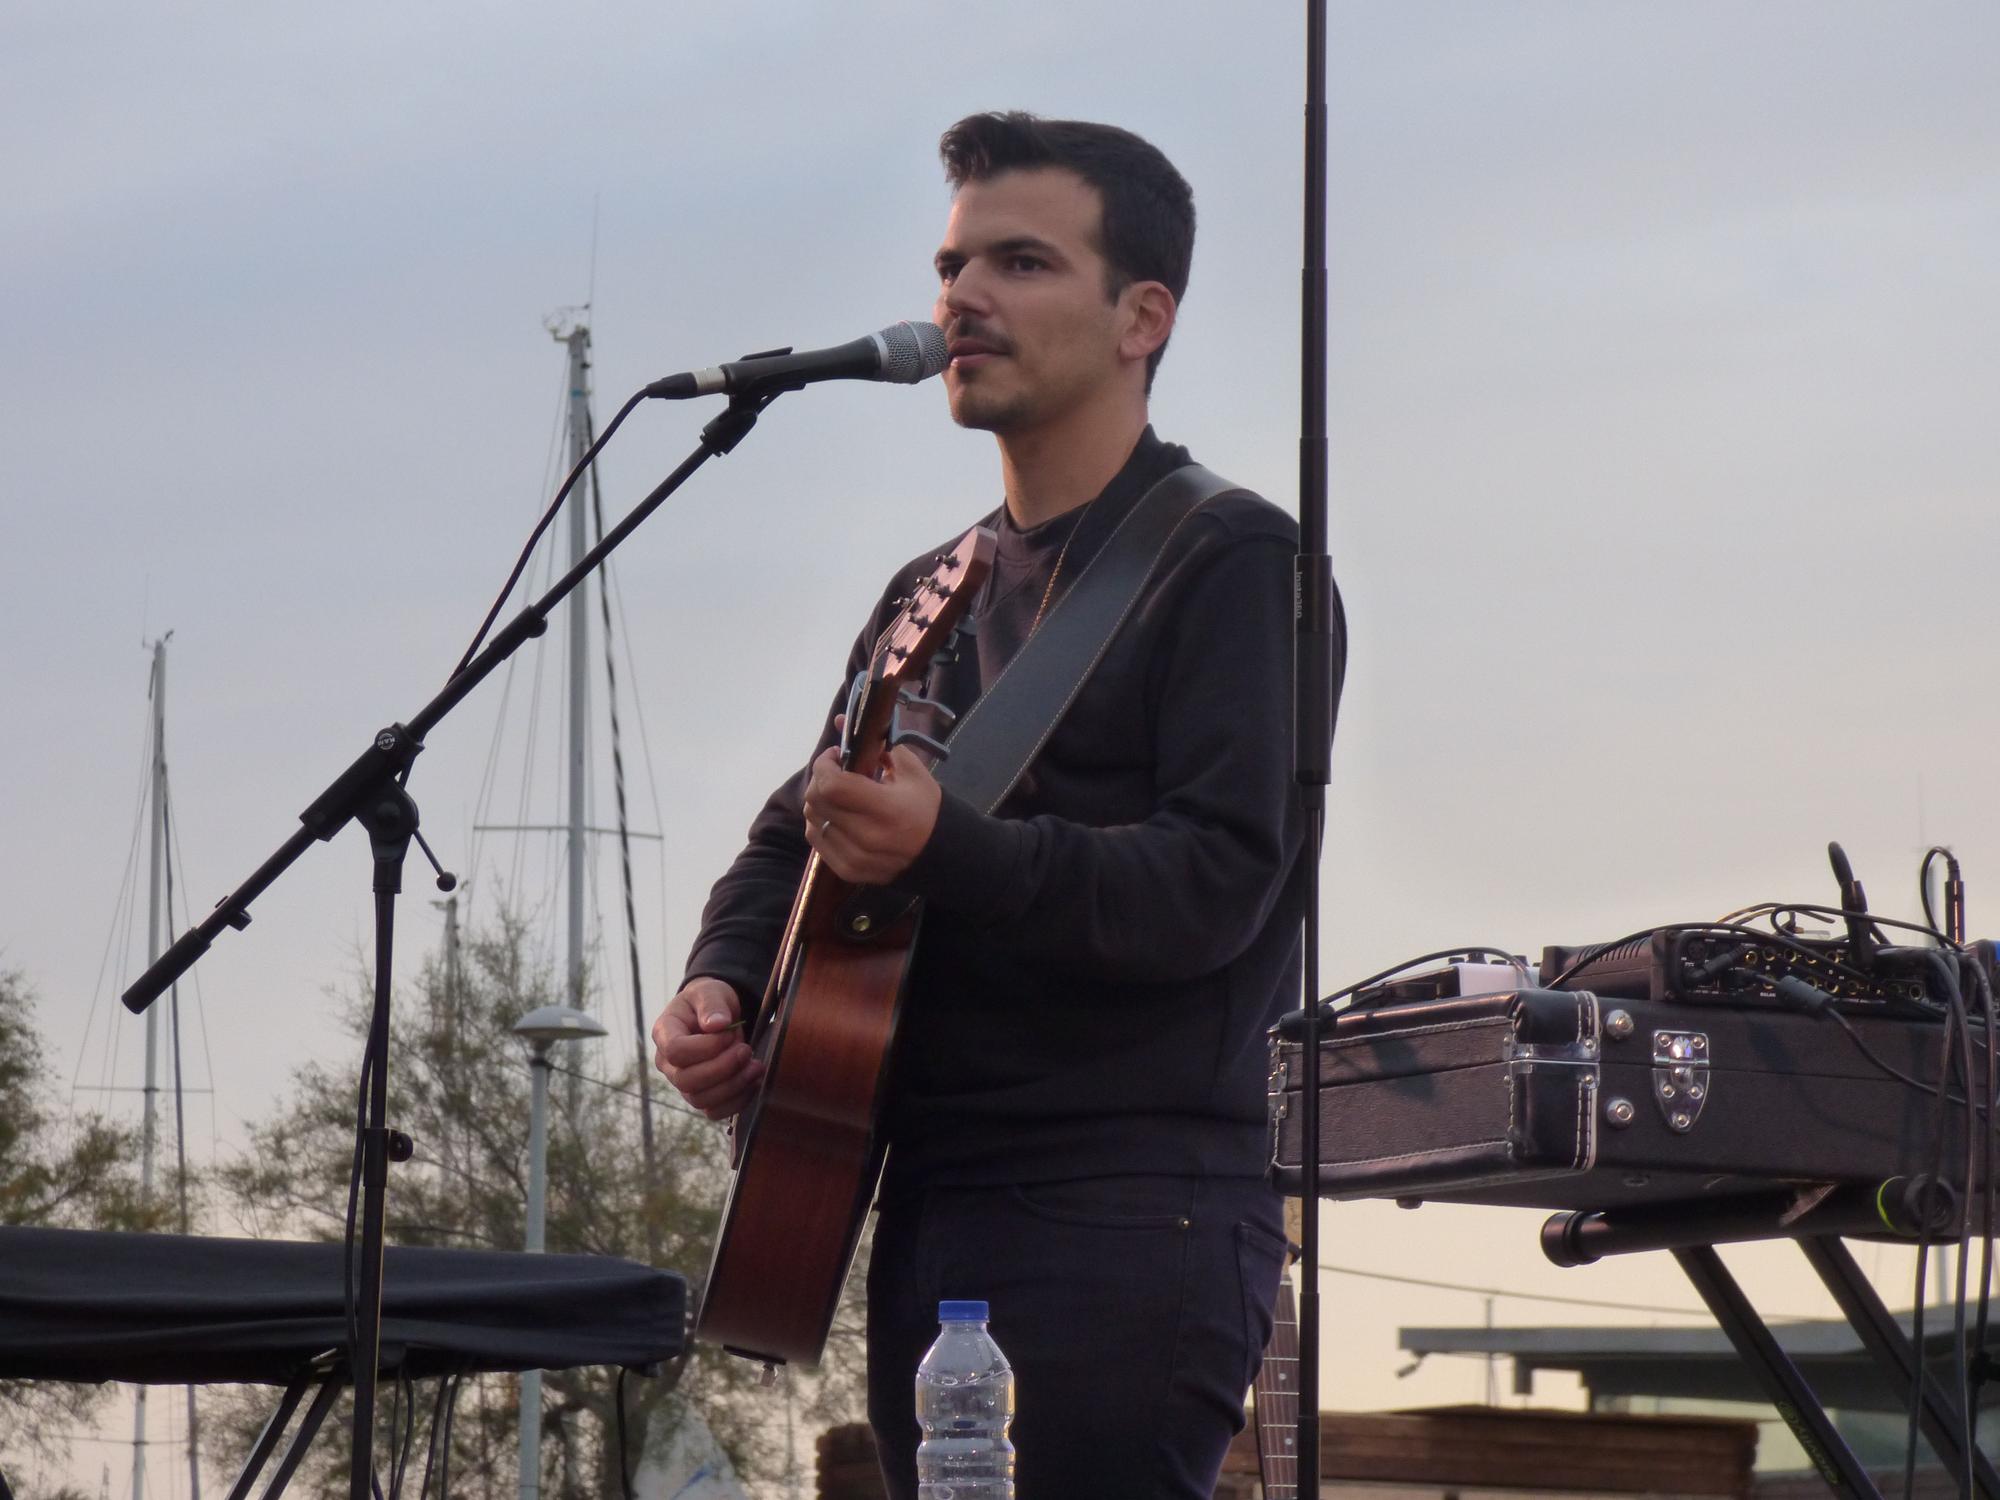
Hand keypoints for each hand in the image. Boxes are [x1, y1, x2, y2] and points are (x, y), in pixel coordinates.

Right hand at [652, 976, 761, 1119]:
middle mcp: (668, 1063)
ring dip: (734, 1086)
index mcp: (664, 1034)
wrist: (716, 1015)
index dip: (706, 1047)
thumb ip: (712, 1003)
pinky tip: (753, 1081)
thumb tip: (717, 1024)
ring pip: (701, 1100)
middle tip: (746, 1050)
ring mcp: (683, 1083)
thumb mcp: (710, 991)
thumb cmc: (709, 1001)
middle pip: (687, 1081)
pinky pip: (715, 1112)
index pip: (676, 1051)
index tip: (729, 1033)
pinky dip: (737, 1101)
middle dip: (723, 1068)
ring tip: (756, 1066)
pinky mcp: (701, 1095)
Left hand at [801, 742, 940, 884]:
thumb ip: (876, 744)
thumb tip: (840, 721)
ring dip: (819, 802)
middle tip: (836, 772)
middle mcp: (867, 837)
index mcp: (886, 809)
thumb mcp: (911, 770)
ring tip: (839, 796)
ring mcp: (855, 858)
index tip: (836, 756)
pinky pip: (816, 841)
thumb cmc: (926, 807)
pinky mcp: (848, 871)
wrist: (939, 852)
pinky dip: (821, 824)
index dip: (825, 764)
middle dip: (820, 779)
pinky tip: (837, 817)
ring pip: (812, 821)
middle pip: (816, 801)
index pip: (832, 785)